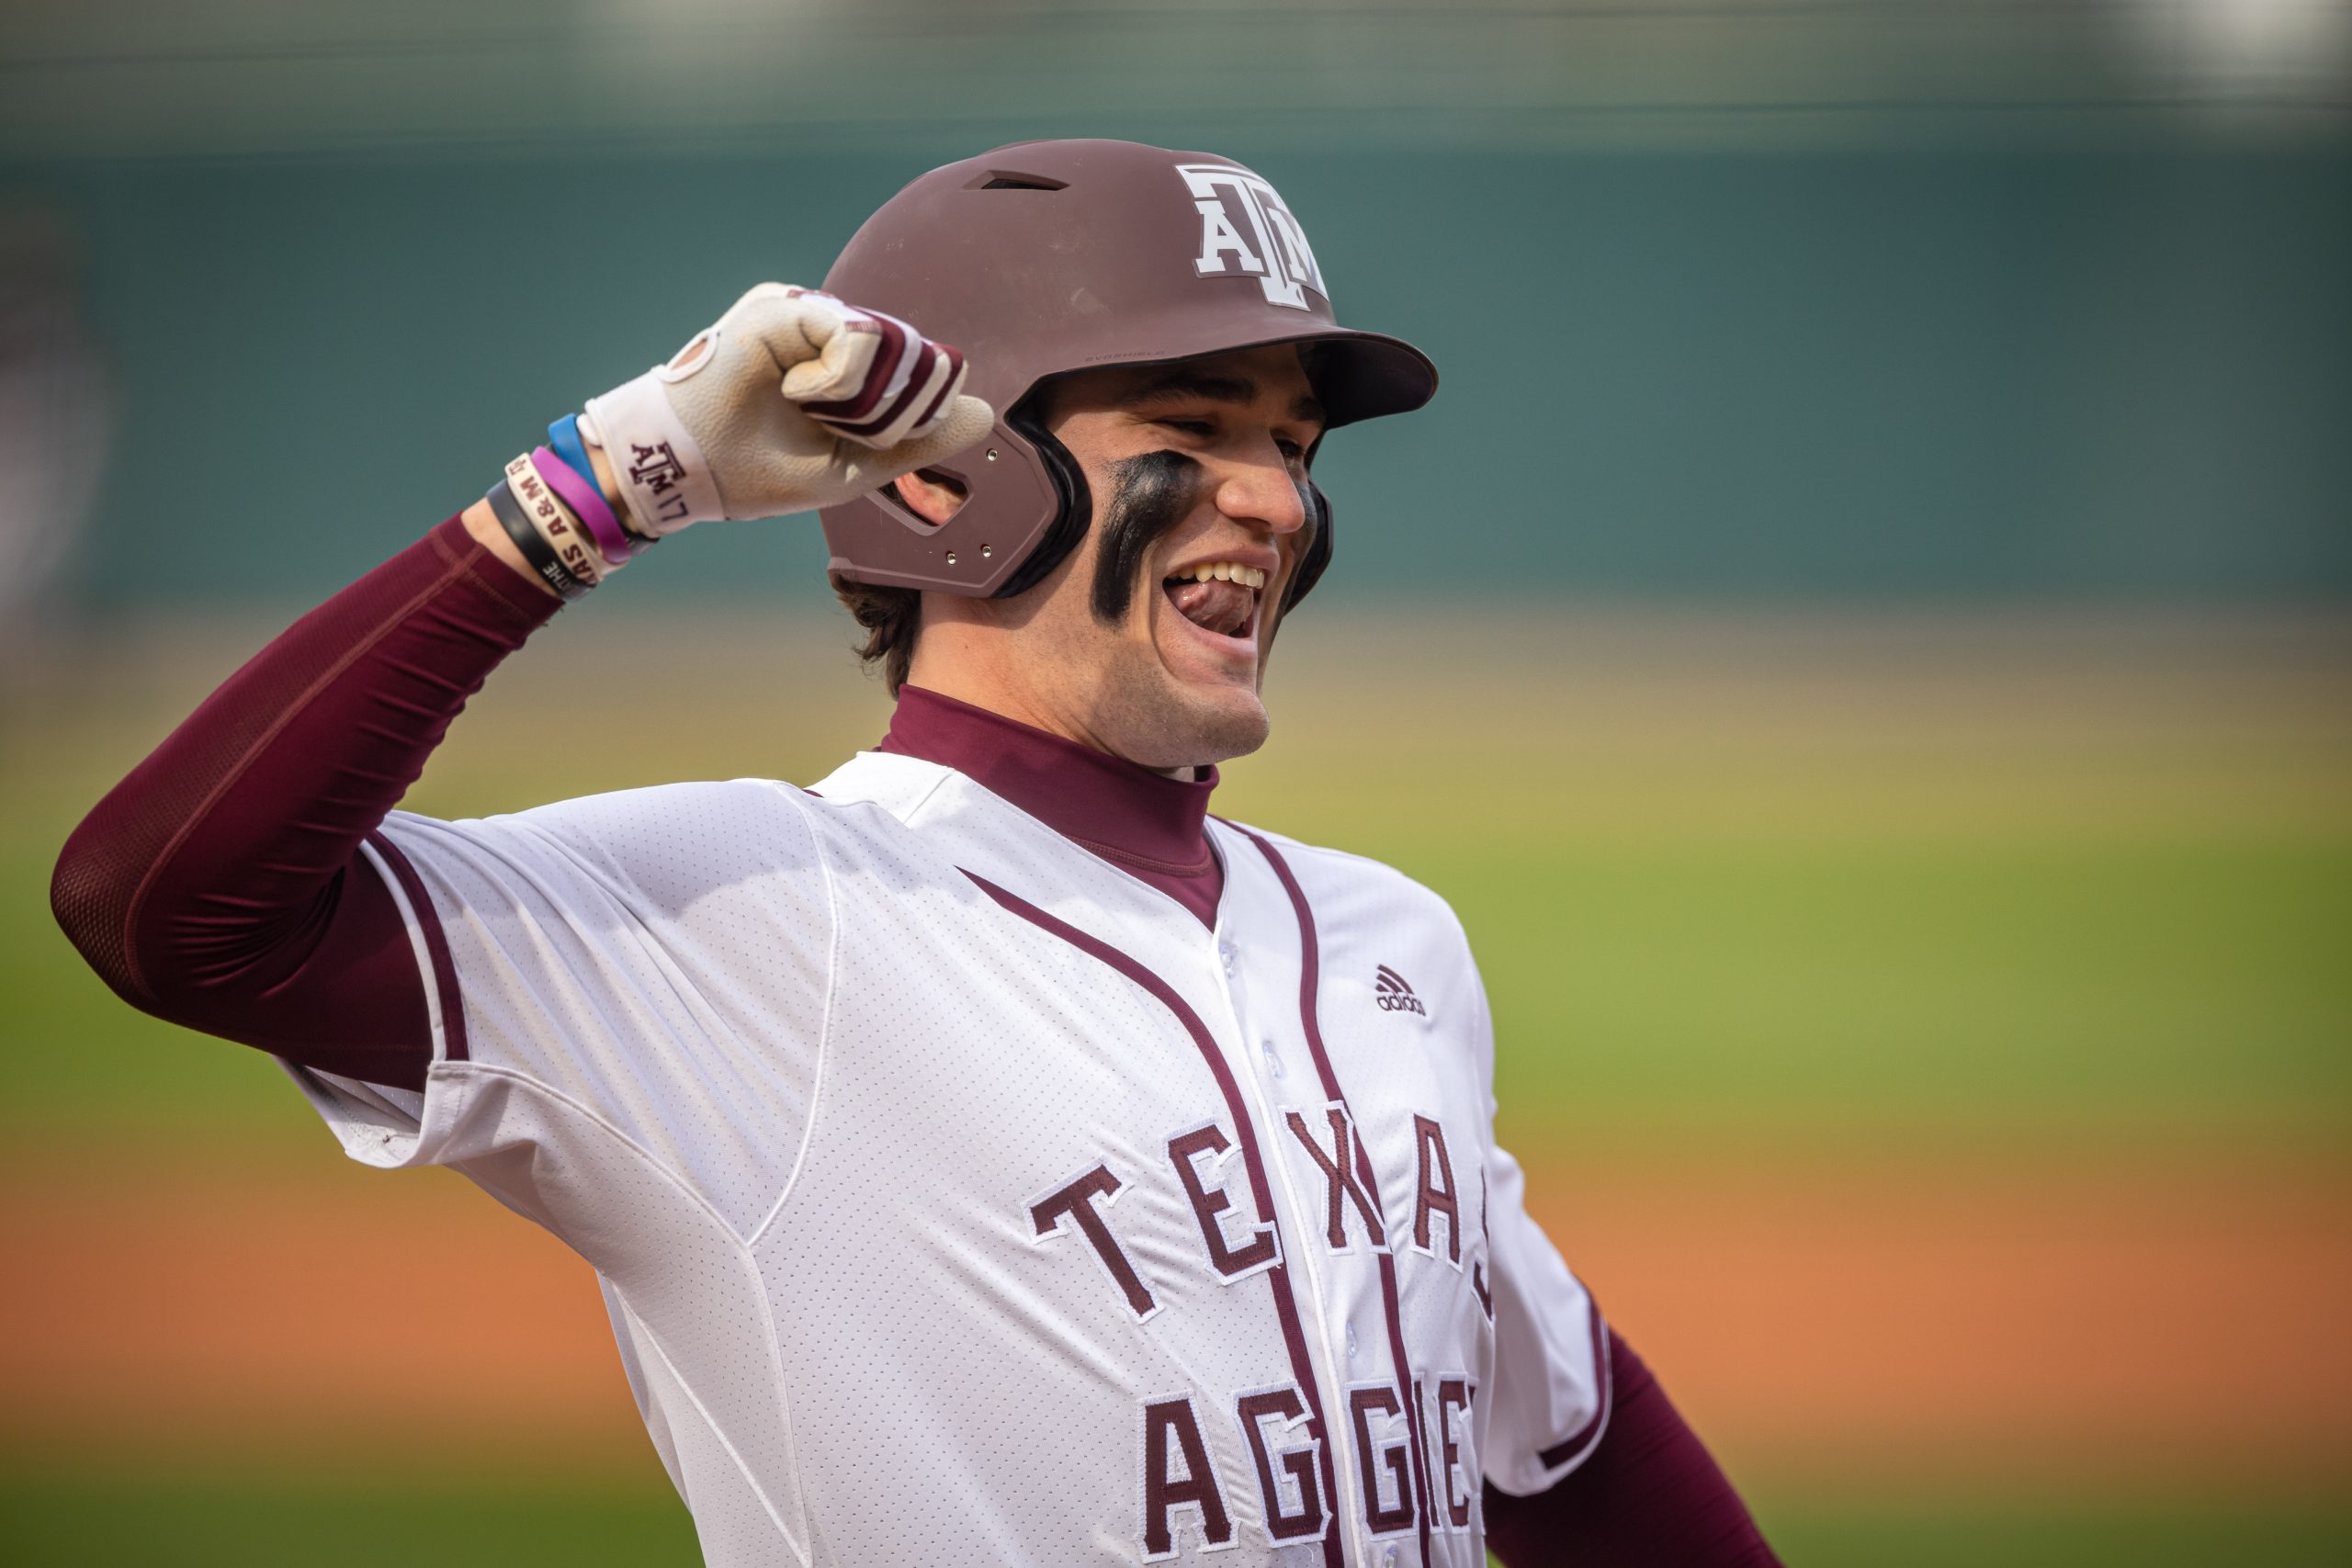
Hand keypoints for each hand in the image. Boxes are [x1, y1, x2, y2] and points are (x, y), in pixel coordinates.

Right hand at [580, 283, 991, 537]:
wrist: (686, 469)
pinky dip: (841, 376)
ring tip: (814, 410)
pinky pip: (856, 331)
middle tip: (841, 429)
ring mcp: (810, 316)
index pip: (921, 375)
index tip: (869, 441)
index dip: (918, 412)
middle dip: (895, 409)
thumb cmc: (762, 472)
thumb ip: (921, 440)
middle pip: (914, 357)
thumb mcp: (858, 466)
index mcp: (850, 372)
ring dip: (866, 396)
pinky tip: (800, 391)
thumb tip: (985, 411)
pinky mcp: (786, 304)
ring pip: (892, 343)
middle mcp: (832, 335)